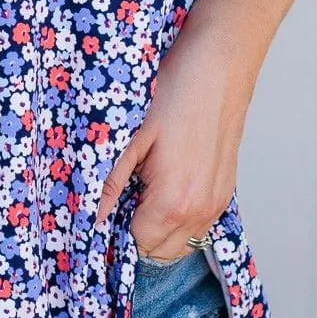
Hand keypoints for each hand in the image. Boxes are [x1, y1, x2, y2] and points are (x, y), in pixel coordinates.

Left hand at [93, 28, 246, 261]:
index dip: (115, 229)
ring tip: (141, 190)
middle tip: (120, 196)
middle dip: (135, 233)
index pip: (137, 245)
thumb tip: (90, 216)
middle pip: (159, 253)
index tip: (105, 205)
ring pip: (181, 242)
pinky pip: (198, 224)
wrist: (219, 64)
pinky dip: (178, 218)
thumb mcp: (130, 135)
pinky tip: (164, 184)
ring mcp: (218, 202)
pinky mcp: (226, 190)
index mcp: (174, 201)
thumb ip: (109, 182)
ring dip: (157, 229)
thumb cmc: (175, 91)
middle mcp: (201, 210)